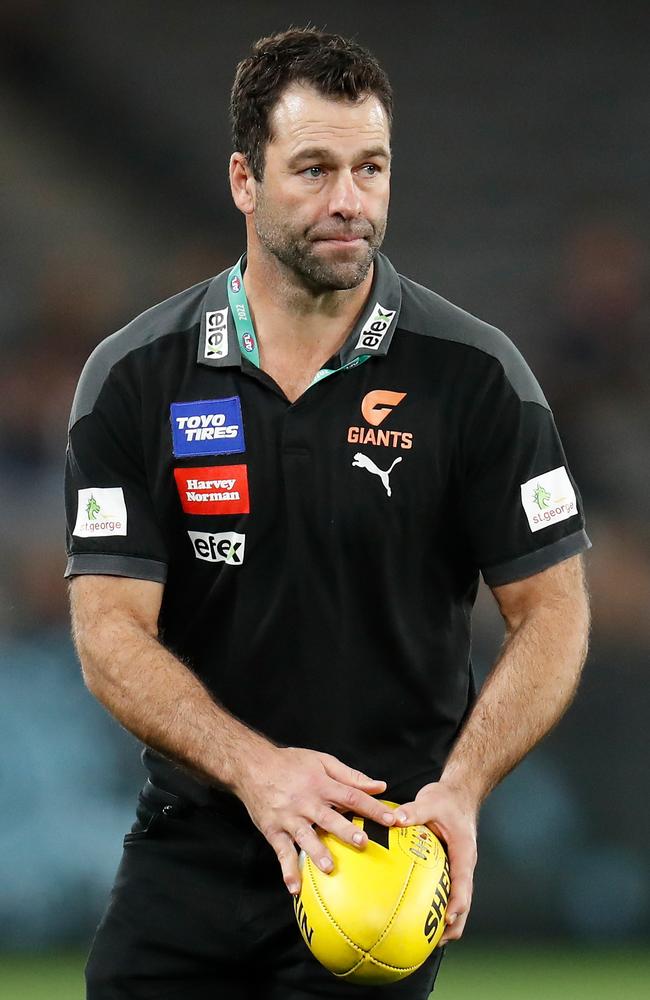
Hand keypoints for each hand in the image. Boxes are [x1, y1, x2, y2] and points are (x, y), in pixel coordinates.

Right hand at [233, 745, 396, 894]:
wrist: (252, 765)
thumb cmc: (291, 763)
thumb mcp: (322, 760)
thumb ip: (351, 775)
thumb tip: (380, 786)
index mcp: (321, 783)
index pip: (351, 796)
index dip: (371, 807)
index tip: (391, 819)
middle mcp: (306, 801)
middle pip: (329, 817)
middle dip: (346, 830)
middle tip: (362, 842)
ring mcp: (289, 817)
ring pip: (305, 836)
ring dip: (317, 852)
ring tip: (329, 867)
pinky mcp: (273, 830)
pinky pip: (281, 852)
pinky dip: (287, 870)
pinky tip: (294, 888)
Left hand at [394, 780, 477, 943]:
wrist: (459, 794)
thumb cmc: (447, 799)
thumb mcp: (431, 801)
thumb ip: (413, 811)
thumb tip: (393, 819)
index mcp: (464, 853)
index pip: (464, 884)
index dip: (457, 904)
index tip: (446, 920)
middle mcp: (464, 865)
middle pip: (464, 903)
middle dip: (453, 925)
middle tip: (432, 944)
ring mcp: (457, 869)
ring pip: (456, 902)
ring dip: (445, 921)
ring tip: (423, 940)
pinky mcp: (449, 868)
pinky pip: (444, 890)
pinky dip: (434, 905)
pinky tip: (413, 911)